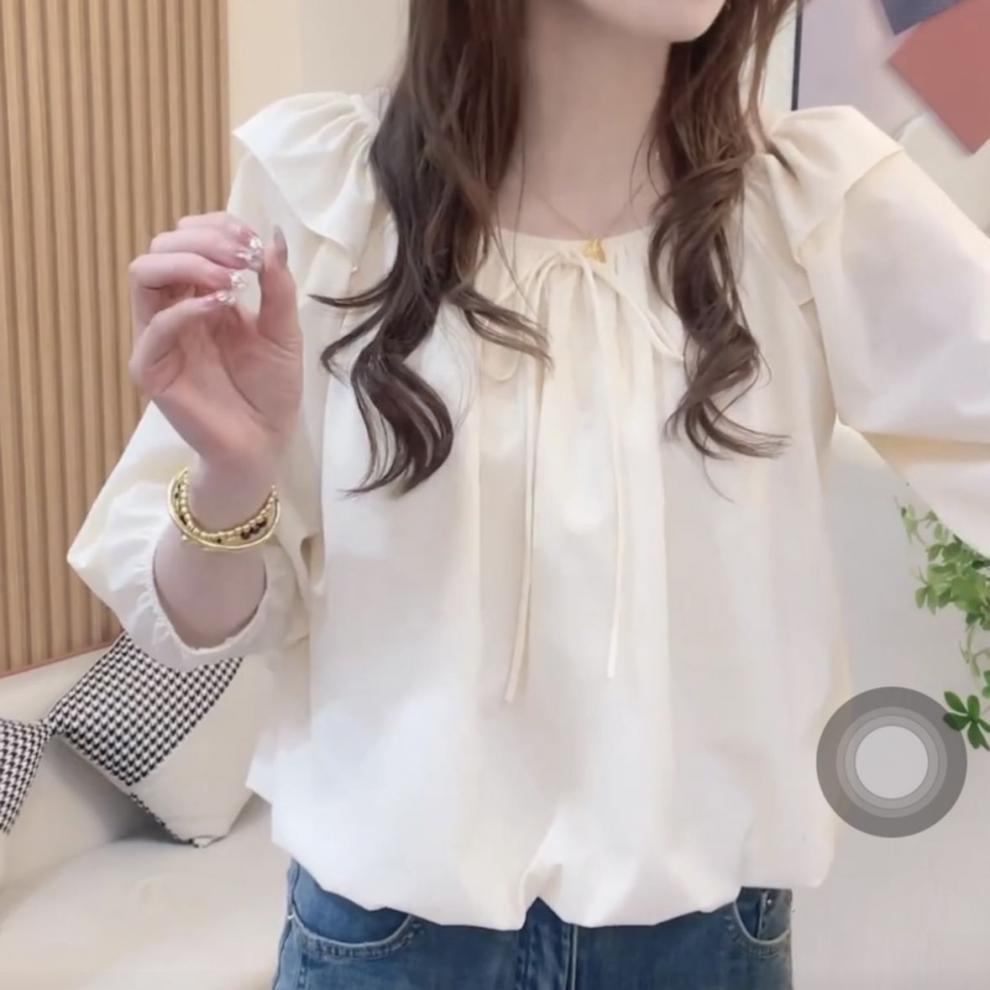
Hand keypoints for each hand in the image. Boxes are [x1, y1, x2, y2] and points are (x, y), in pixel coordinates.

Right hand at [128, 212, 301, 477]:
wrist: (264, 442)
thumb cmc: (271, 389)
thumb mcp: (284, 331)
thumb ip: (277, 286)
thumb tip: (274, 237)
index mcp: (202, 293)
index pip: (188, 238)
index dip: (217, 228)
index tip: (253, 241)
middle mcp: (175, 308)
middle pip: (162, 246)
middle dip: (205, 241)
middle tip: (244, 258)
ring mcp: (160, 336)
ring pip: (145, 273)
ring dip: (189, 262)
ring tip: (231, 279)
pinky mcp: (152, 368)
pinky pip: (155, 326)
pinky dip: (186, 308)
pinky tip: (219, 307)